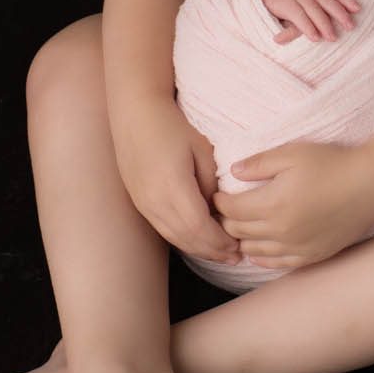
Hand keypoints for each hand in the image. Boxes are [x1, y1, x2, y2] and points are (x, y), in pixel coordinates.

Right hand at [113, 97, 240, 263]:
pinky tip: (199, 241)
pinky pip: (164, 229)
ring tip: (221, 254)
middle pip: (187, 238)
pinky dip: (184, 239)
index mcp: (172, 185)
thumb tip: (217, 209)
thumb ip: (211, 183)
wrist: (135, 115)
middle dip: (213, 251)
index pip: (199, 227)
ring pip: (174, 237)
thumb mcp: (202, 150)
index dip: (219, 241)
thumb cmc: (172, 126)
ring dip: (199, 249)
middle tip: (235, 257)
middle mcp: (154, 200)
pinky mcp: (139, 204)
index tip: (238, 246)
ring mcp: (144, 204)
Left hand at [213, 141, 373, 269]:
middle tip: (224, 210)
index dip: (218, 201)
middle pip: (236, 232)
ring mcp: (295, 247)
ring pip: (252, 251)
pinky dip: (261, 256)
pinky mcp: (309, 256)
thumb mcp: (292, 153)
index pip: (229, 209)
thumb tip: (233, 171)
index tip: (218, 193)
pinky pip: (275, 263)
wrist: (370, 187)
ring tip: (239, 227)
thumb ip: (259, 163)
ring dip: (241, 240)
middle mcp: (279, 231)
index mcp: (272, 204)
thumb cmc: (332, 164)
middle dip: (225, 220)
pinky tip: (259, 248)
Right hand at [257, 0, 359, 43]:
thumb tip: (335, 15)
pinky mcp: (283, 3)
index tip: (358, 8)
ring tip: (333, 38)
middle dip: (339, 13)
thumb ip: (315, 2)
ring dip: (324, 24)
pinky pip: (298, 16)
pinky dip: (307, 27)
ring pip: (314, 9)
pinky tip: (314, 37)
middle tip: (351, 26)